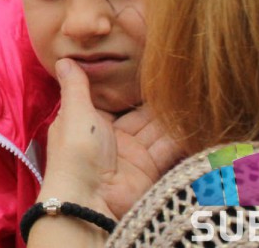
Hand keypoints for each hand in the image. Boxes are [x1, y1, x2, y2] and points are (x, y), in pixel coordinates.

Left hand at [40, 59, 182, 219]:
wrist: (89, 200)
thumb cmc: (75, 152)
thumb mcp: (74, 113)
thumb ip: (75, 87)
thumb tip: (63, 59)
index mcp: (87, 122)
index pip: (111, 100)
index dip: (126, 86)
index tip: (147, 65)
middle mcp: (111, 137)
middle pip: (137, 114)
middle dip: (154, 100)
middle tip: (177, 77)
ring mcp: (131, 154)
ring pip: (155, 129)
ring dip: (170, 115)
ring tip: (191, 92)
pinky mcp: (149, 170)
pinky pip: (167, 148)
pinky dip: (180, 136)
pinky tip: (194, 119)